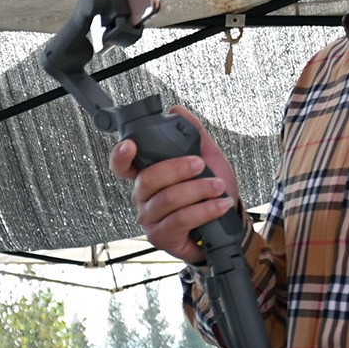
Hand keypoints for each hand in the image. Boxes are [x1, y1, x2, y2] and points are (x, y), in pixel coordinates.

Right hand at [111, 106, 241, 265]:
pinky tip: (219, 204)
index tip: (130, 145)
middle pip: (149, 179)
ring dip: (198, 190)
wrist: (228, 226)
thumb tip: (177, 111)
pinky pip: (180, 220)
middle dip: (178, 169)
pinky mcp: (161, 236)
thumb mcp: (208, 158)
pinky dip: (204, 210)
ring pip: (167, 199)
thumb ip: (193, 134)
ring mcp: (150, 218)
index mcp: (148, 176)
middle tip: (201, 165)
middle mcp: (143, 197)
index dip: (121, 155)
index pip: (122, 165)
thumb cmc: (212, 193)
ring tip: (218, 187)